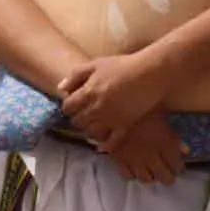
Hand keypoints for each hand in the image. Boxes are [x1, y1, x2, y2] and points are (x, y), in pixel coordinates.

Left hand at [60, 51, 174, 139]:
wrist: (149, 75)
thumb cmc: (121, 67)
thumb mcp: (95, 65)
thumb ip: (76, 76)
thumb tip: (60, 89)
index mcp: (88, 92)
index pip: (68, 108)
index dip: (68, 107)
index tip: (73, 105)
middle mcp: (97, 108)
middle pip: (77, 122)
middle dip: (77, 118)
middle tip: (81, 115)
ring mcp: (111, 119)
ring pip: (90, 133)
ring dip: (88, 130)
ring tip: (91, 125)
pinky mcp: (125, 126)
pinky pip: (111, 142)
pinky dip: (104, 145)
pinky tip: (101, 145)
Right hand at [104, 112, 186, 184]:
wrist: (114, 106)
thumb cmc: (142, 109)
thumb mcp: (162, 118)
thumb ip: (174, 136)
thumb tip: (186, 151)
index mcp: (166, 146)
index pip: (178, 167)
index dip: (178, 166)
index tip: (176, 163)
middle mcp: (153, 158)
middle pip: (165, 178)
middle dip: (167, 175)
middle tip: (165, 170)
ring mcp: (135, 160)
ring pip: (146, 179)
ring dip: (150, 176)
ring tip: (150, 170)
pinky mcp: (118, 160)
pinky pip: (127, 176)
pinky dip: (132, 174)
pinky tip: (133, 168)